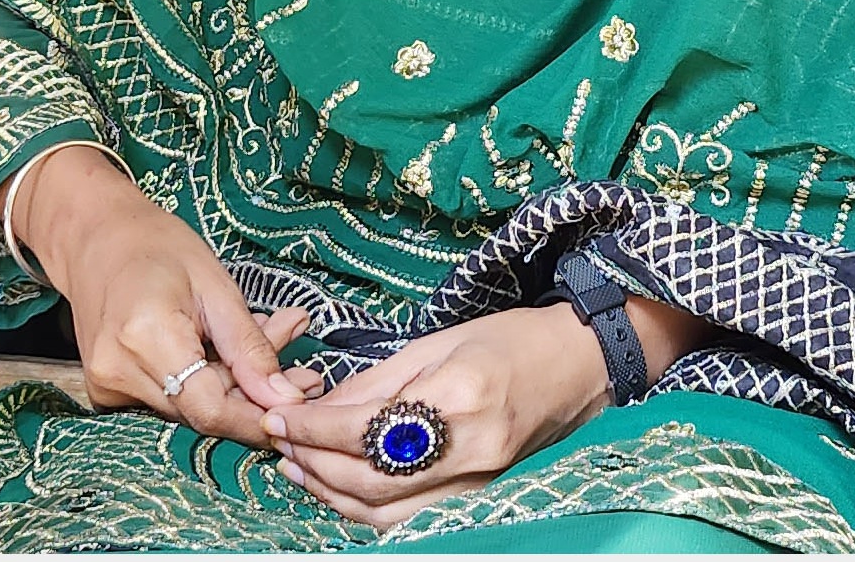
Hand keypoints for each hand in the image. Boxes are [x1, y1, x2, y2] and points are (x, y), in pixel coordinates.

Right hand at [12, 145, 320, 448]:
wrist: (95, 237)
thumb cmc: (157, 245)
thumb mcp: (216, 284)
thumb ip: (250, 347)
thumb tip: (286, 398)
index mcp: (145, 338)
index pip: (209, 409)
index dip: (256, 418)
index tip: (298, 409)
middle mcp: (118, 373)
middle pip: (202, 411)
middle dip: (254, 393)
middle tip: (302, 366)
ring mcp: (106, 387)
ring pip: (188, 408)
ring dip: (233, 385)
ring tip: (269, 340)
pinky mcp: (105, 392)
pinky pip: (169, 400)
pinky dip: (203, 382)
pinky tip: (224, 350)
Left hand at [265, 305, 609, 529]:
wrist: (577, 365)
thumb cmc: (511, 339)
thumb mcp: (438, 341)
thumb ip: (377, 379)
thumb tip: (320, 404)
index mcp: (459, 394)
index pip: (367, 426)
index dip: (313, 427)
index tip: (278, 416)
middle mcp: (470, 446)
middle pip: (371, 477)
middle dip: (314, 462)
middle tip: (277, 441)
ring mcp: (478, 479)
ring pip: (387, 510)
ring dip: (332, 493)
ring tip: (296, 467)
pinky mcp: (480, 494)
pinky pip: (411, 515)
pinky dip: (367, 508)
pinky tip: (338, 487)